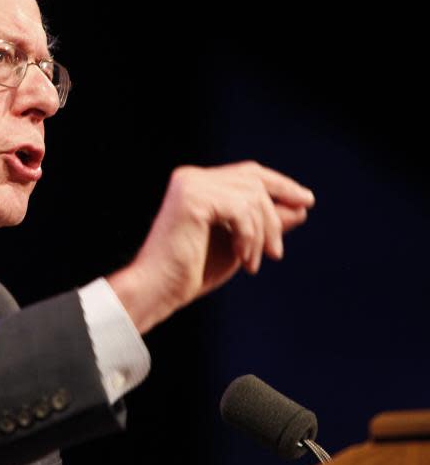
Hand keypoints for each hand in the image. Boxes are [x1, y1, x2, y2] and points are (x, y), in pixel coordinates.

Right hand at [107, 161, 314, 332]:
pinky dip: (249, 237)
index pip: (248, 173)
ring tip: (253, 263)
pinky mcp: (192, 199)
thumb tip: (301, 207)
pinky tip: (243, 260)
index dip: (280, 184)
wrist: (158, 290)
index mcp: (196, 183)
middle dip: (274, 215)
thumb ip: (264, 224)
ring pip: (251, 196)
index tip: (306, 201)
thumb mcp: (239, 244)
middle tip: (277, 253)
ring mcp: (190, 185)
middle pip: (253, 181)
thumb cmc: (192, 272)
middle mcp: (191, 177)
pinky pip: (240, 209)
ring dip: (262, 234)